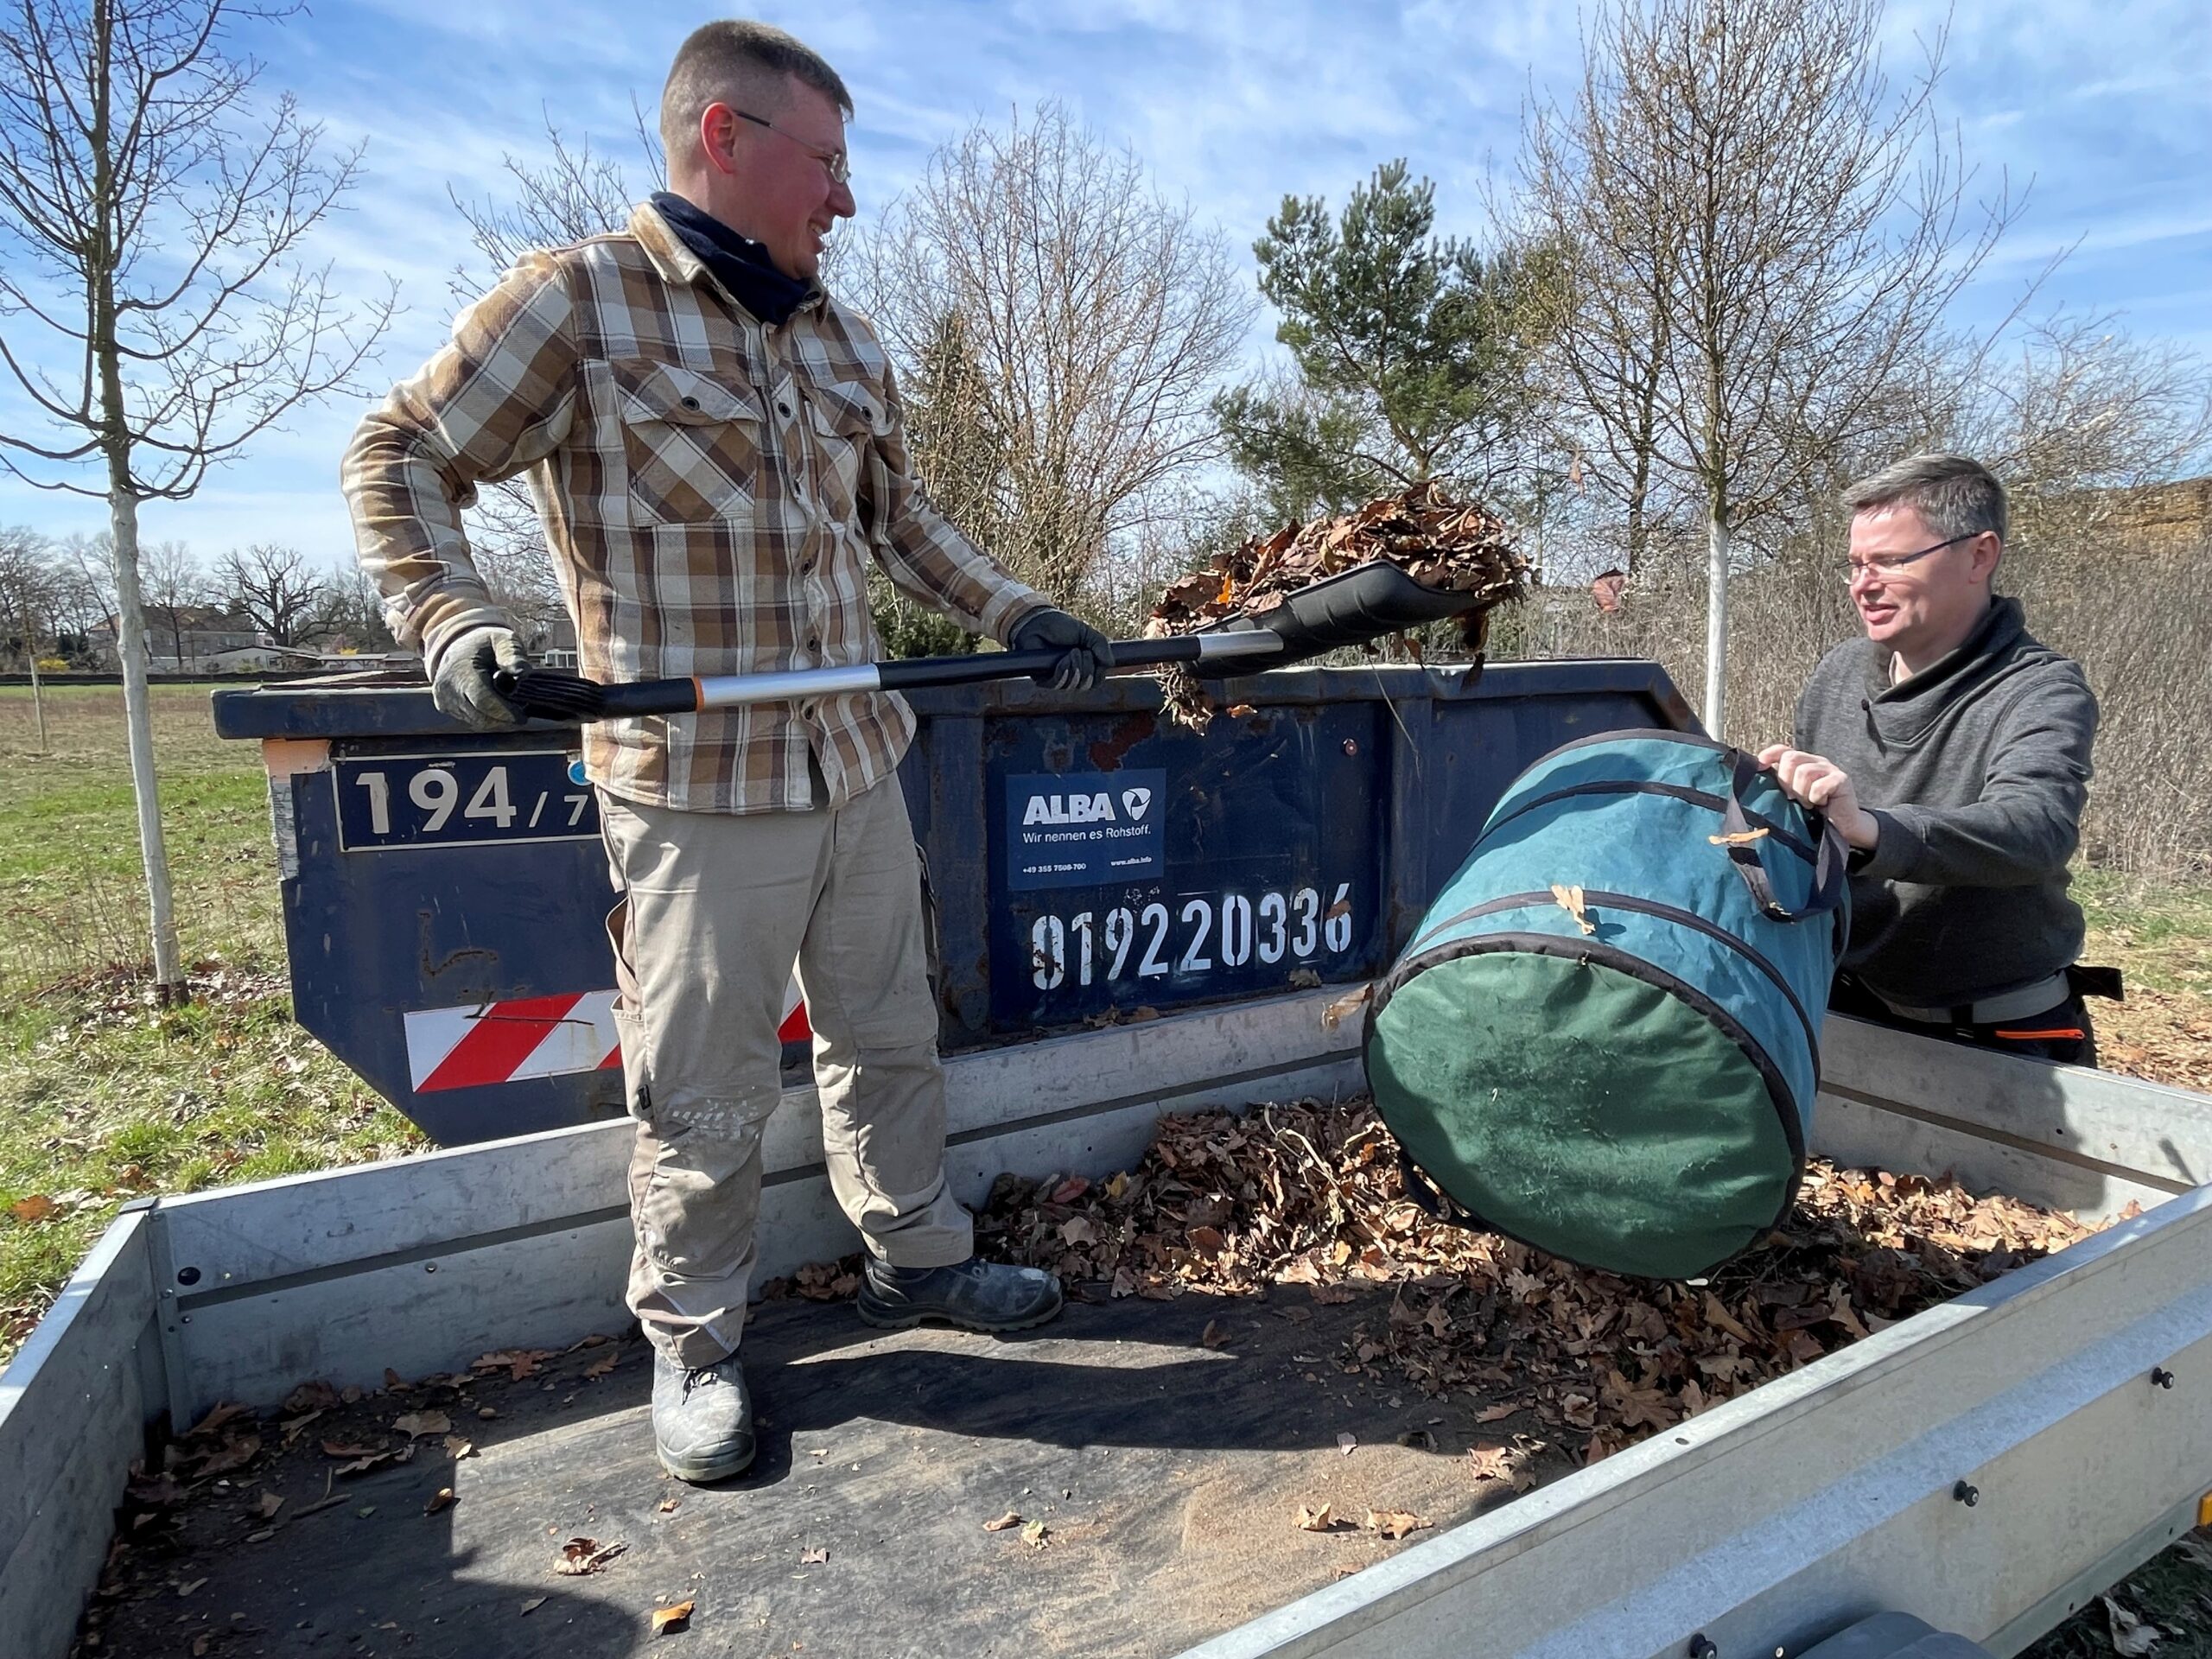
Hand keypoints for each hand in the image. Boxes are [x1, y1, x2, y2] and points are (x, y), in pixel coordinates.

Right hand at [431, 625, 530, 728]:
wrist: (457, 644)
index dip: (505, 712)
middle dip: (504, 718)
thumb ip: (512, 653)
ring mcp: (444, 699)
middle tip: (521, 711)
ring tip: (509, 704)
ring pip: (477, 721)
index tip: (523, 717)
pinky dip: (485, 716)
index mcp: (461, 671)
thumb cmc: (484, 643)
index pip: (482, 701)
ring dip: (496, 718)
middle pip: (481, 716)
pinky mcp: (444, 707)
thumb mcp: (502, 639)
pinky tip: (494, 704)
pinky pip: (470, 719)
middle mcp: (448, 689)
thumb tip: (523, 672)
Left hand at [1010, 608, 1114, 692]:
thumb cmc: (1061, 626)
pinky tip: (1063, 661)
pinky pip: (1058, 685)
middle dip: (1087, 668)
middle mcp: (1072, 674)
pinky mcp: (1044, 678)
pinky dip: (1063, 673)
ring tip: (1070, 652)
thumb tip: (1110, 664)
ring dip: (1075, 667)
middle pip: (1087, 685)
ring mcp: (1058, 677)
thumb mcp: (1087, 633)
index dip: (1099, 672)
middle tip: (1079, 650)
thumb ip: (1101, 645)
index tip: (1094, 655)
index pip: (1096, 680)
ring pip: (1074, 685)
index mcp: (1084, 665)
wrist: (1040, 622)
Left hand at [1757, 745, 1878, 849]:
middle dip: (1785, 781)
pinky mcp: (1841, 779)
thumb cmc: (1813, 813)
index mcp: (1802, 763)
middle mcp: (1815, 762)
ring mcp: (1829, 769)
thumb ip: (1778, 785)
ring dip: (1801, 793)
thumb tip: (1756, 777)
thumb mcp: (1791, 797)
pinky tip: (1820, 804)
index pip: (1783, 749)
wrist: (1841, 827)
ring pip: (1804, 772)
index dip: (1769, 755)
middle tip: (1791, 798)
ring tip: (1807, 804)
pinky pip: (1819, 786)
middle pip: (1790, 758)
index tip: (1759, 767)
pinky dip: (1815, 798)